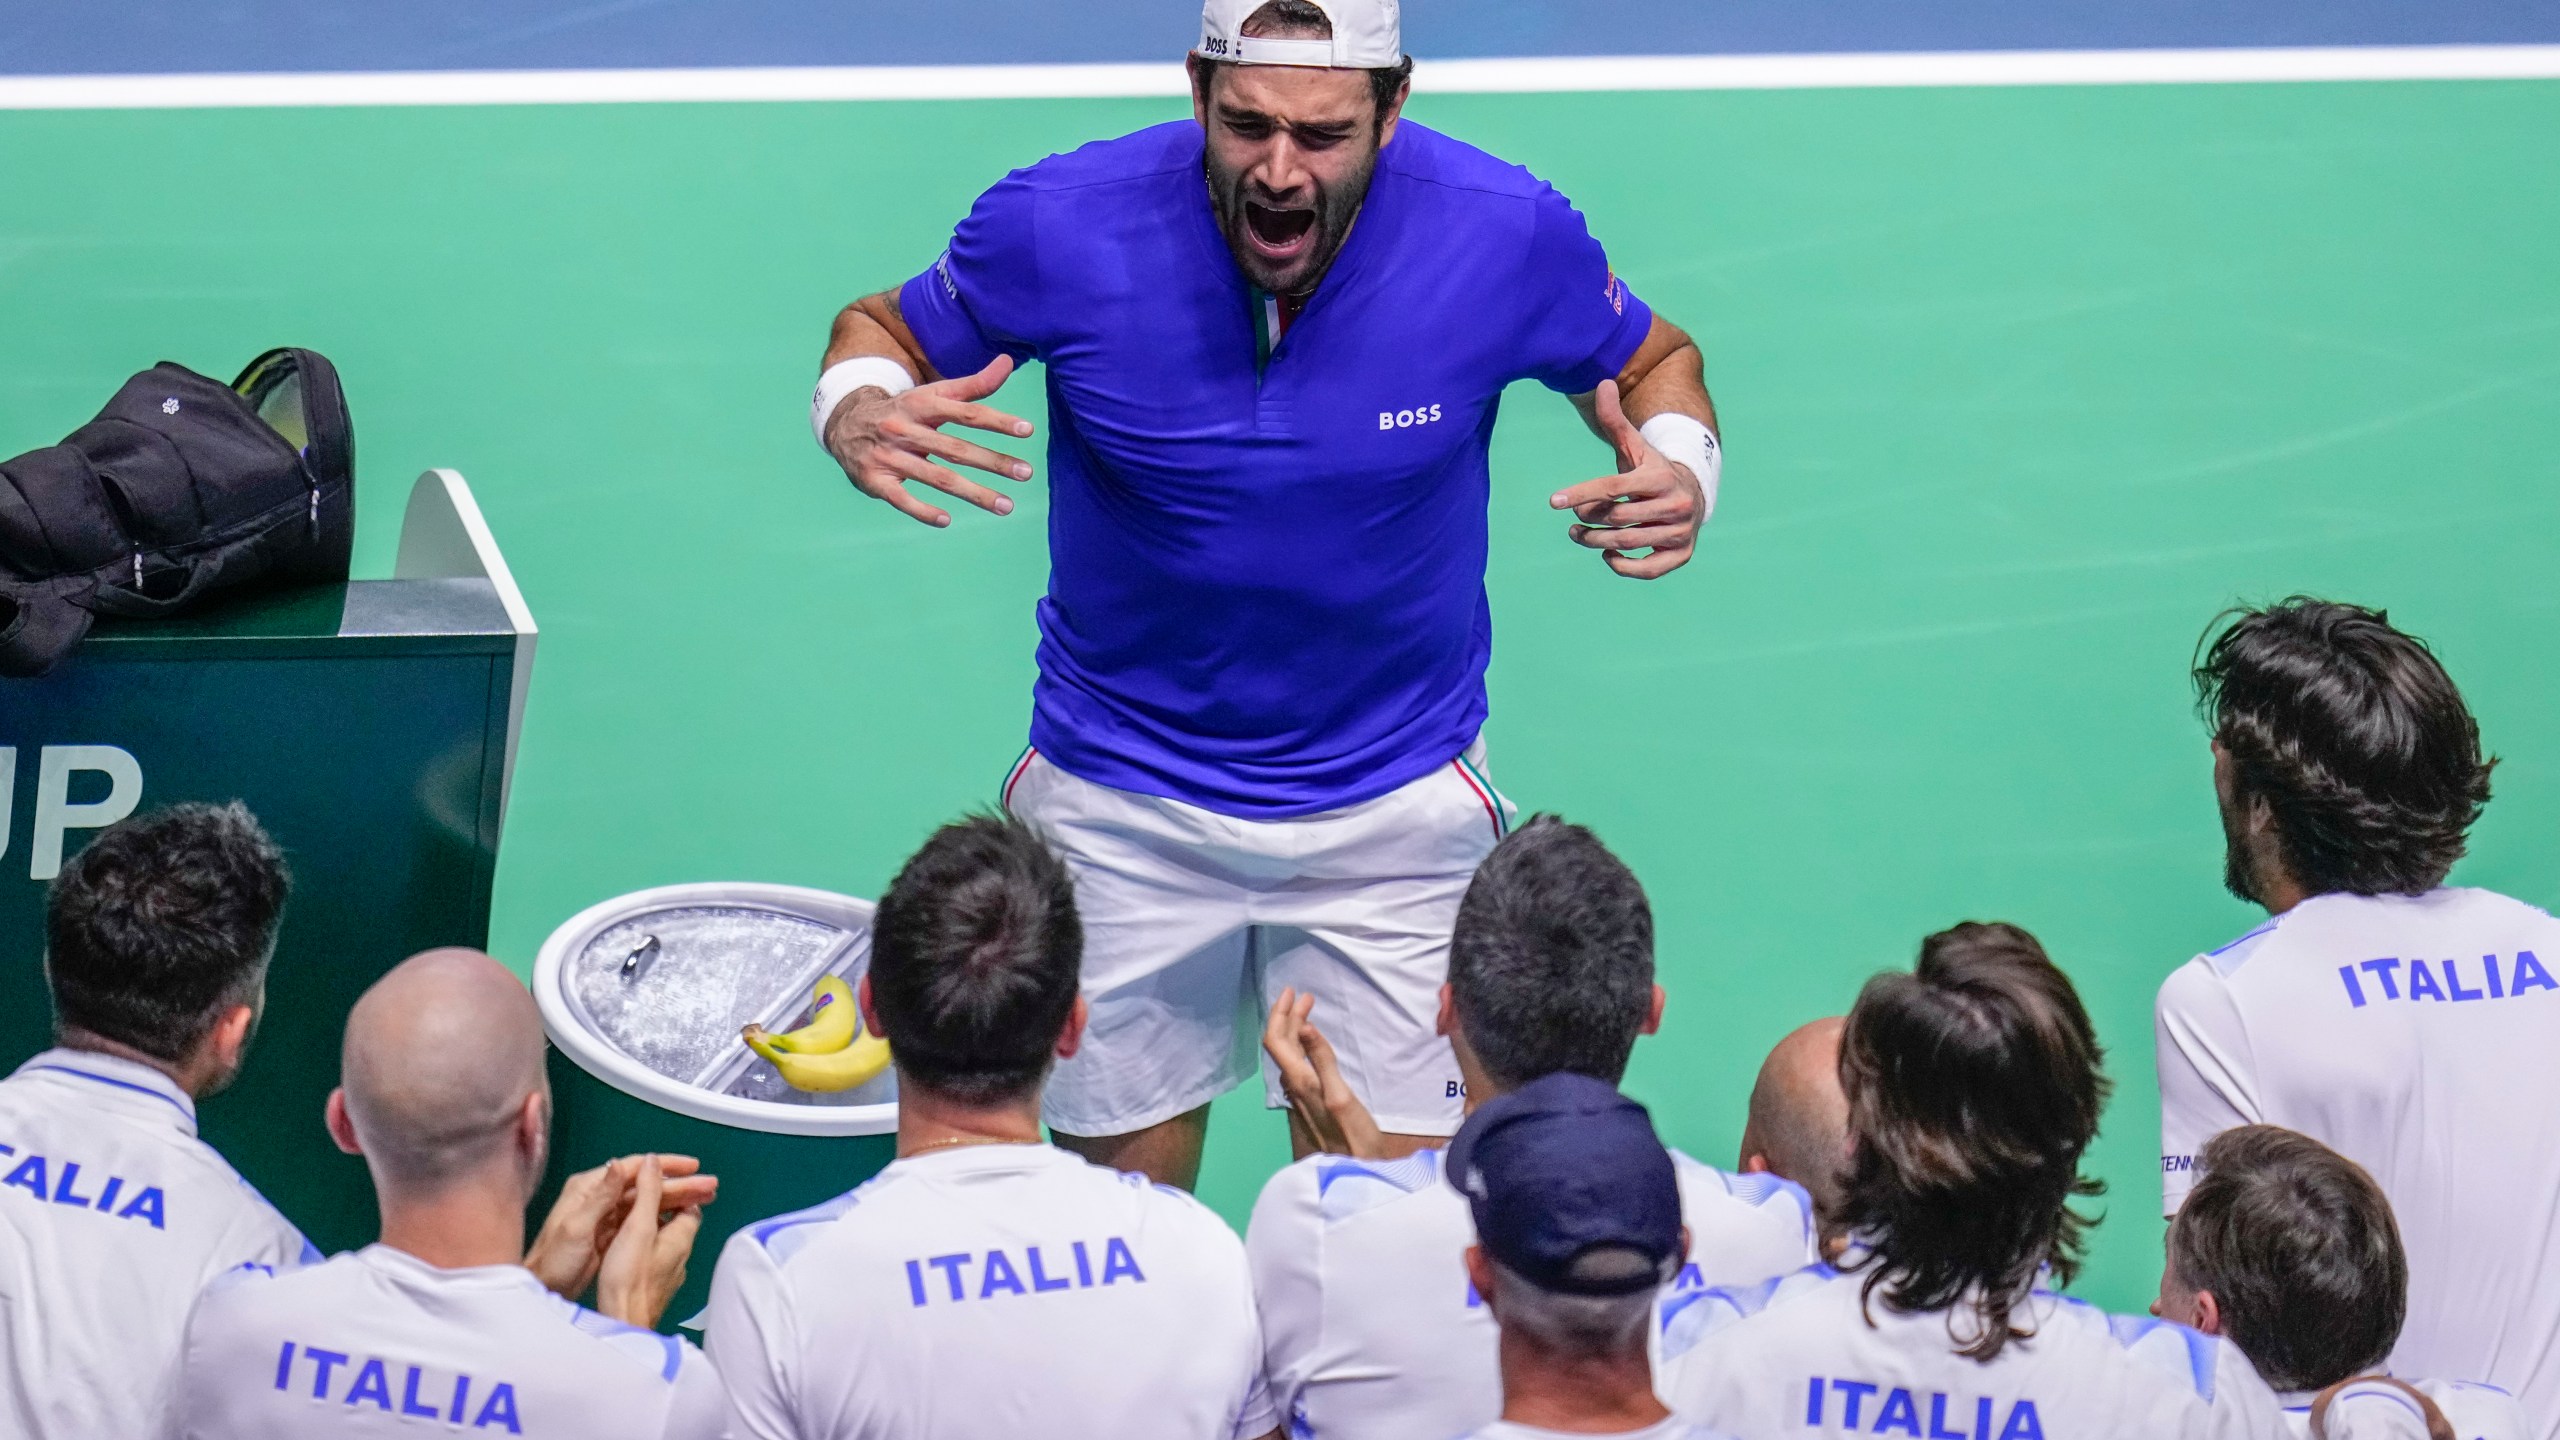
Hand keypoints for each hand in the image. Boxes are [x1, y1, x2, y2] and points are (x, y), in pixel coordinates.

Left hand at [524, 1154, 716, 1301]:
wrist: (542, 1289)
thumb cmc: (553, 1261)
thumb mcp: (576, 1227)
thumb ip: (600, 1196)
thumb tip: (619, 1164)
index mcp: (589, 1188)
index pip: (632, 1168)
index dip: (663, 1165)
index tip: (691, 1165)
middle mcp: (599, 1197)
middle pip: (645, 1184)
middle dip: (678, 1182)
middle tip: (709, 1185)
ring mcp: (605, 1215)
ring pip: (647, 1201)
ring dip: (675, 1198)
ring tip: (704, 1199)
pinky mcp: (610, 1233)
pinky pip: (642, 1218)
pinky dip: (663, 1215)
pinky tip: (681, 1217)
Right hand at [824, 354, 1035, 526]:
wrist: (844, 424)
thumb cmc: (903, 411)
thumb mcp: (932, 393)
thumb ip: (972, 385)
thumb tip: (1008, 362)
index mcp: (921, 405)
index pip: (965, 412)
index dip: (996, 421)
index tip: (1027, 430)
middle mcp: (905, 429)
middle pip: (955, 449)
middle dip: (993, 462)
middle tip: (1026, 472)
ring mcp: (889, 456)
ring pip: (936, 477)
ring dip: (974, 493)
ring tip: (1006, 506)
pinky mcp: (875, 480)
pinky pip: (901, 498)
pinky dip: (923, 510)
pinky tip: (947, 520)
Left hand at [1263, 989, 1385, 1158]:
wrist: (1355, 1174)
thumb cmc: (1354, 1137)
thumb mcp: (1341, 1096)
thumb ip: (1322, 1061)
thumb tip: (1303, 1027)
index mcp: (1299, 1082)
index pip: (1276, 1040)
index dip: (1280, 1013)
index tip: (1293, 992)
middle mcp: (1293, 1088)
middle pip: (1280, 1045)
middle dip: (1288, 1016)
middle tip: (1306, 996)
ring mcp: (1300, 1097)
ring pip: (1287, 1055)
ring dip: (1293, 1029)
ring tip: (1307, 1012)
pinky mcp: (1309, 1104)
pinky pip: (1297, 1065)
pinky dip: (1301, 1045)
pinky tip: (1312, 1044)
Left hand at [1550, 379, 1704, 578]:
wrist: (1693, 494)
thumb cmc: (1653, 470)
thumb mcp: (1636, 446)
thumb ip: (1616, 420)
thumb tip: (1602, 382)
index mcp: (1660, 476)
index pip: (1613, 487)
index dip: (1581, 494)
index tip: (1553, 502)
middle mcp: (1675, 504)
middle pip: (1616, 517)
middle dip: (1588, 519)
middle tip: (1573, 521)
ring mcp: (1680, 531)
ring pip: (1627, 542)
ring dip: (1596, 542)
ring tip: (1578, 535)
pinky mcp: (1681, 554)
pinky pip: (1647, 569)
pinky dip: (1623, 566)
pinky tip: (1608, 555)